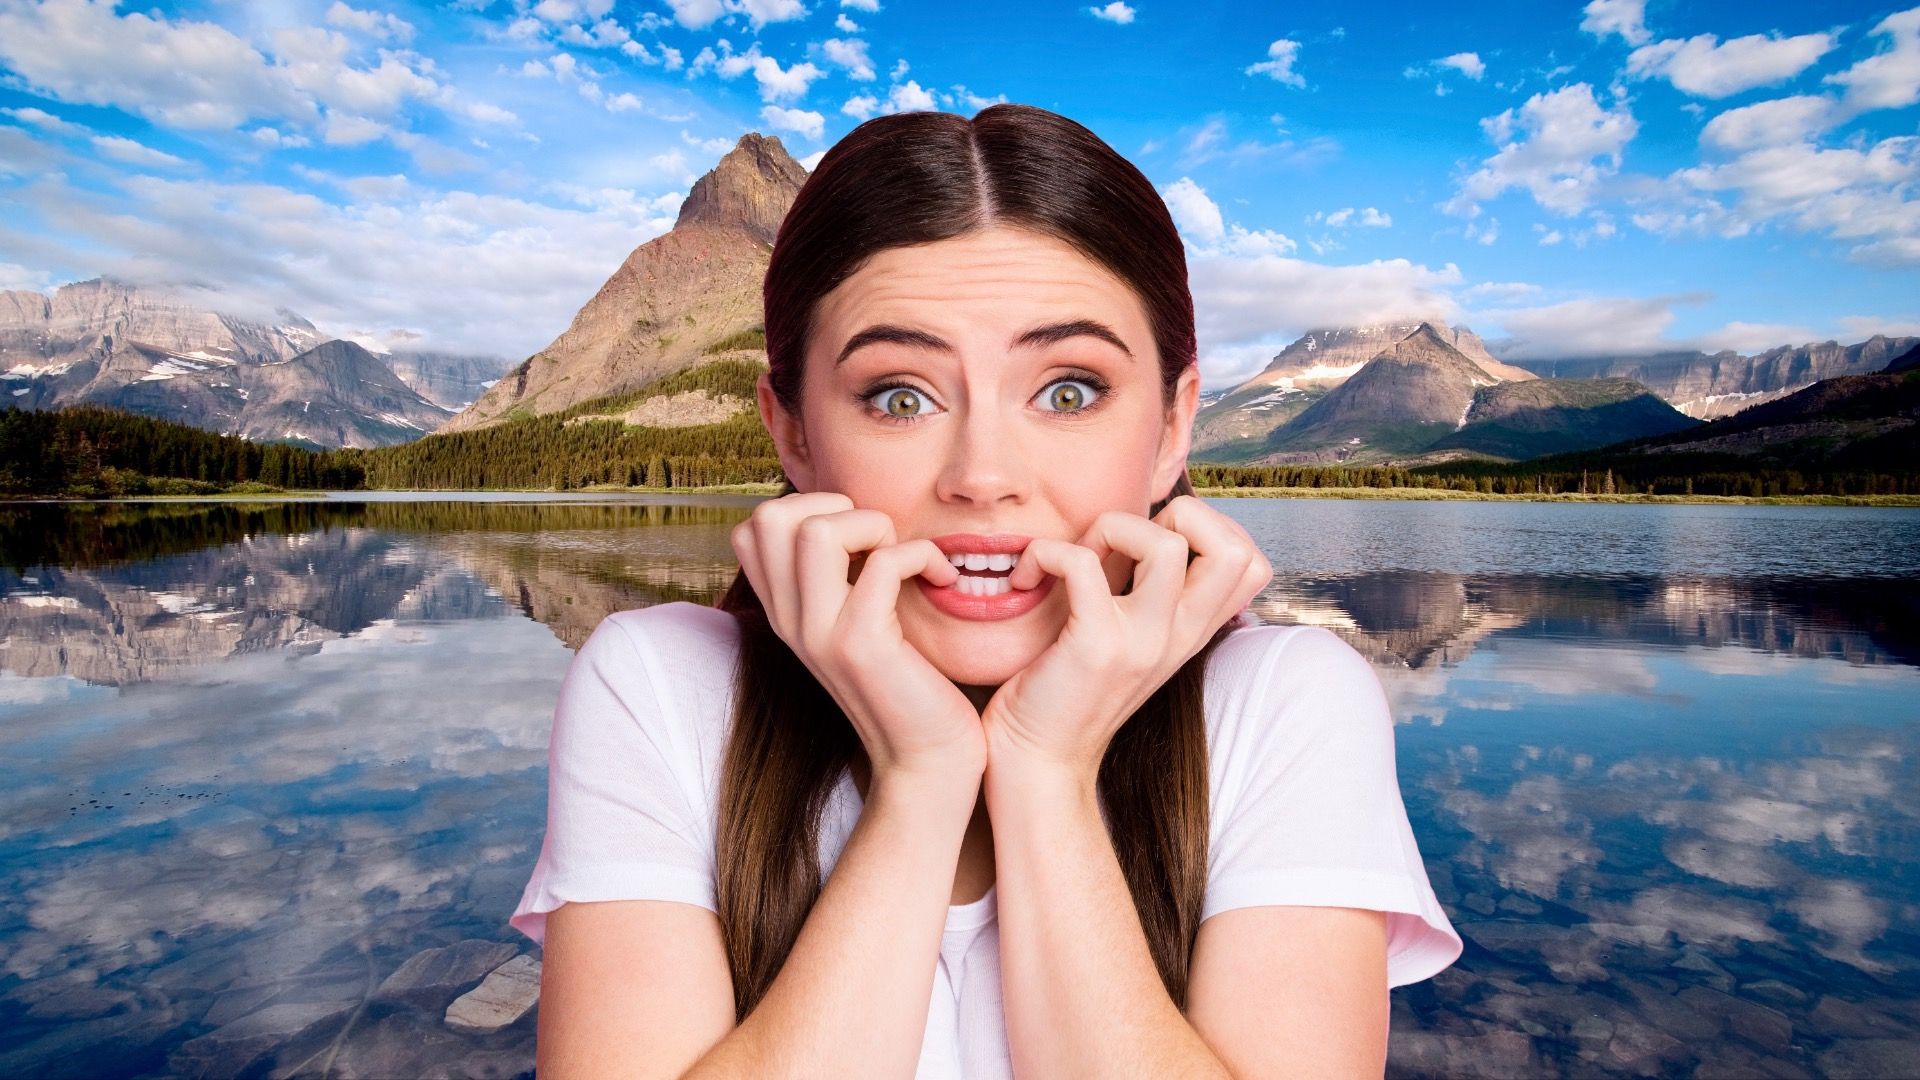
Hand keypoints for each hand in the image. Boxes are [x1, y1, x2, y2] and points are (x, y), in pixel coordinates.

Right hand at [731, 492, 986, 779]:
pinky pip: (885, 563)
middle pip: (770, 517)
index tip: (857, 538)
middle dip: (835, 505)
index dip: (806, 508)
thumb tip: (852, 517)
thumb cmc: (908, 686)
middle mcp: (790, 621)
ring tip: (905, 556)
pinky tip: (942, 578)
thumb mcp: (859, 625)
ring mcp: (820, 633)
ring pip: (816, 532)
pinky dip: (923, 555)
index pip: (751, 527)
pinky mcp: (862, 645)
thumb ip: (841, 579)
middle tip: (878, 540)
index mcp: (786, 612)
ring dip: (873, 524)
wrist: (927, 762)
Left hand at [982, 496, 1272, 778]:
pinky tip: (1026, 578)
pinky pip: (1081, 563)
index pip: (1252, 562)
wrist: (1035, 763)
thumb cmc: (1065, 690)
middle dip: (1178, 513)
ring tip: (1076, 554)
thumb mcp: (1126, 639)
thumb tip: (1137, 526)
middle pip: (1235, 548)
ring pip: (1168, 544)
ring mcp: (1142, 643)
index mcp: (1189, 631)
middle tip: (1123, 539)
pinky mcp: (1095, 646)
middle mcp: (1178, 636)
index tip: (1151, 535)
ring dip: (1112, 526)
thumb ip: (1144, 592)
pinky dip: (1045, 552)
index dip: (1210, 526)